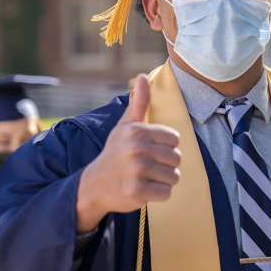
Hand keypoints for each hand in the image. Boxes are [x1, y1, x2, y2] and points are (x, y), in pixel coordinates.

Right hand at [76, 74, 180, 232]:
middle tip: (148, 167)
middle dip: (166, 165)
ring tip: (146, 177)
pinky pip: (167, 193)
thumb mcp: (125, 126)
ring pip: (174, 176)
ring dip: (163, 180)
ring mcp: (137, 171)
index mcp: (137, 131)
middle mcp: (137, 149)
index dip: (166, 147)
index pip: (174, 139)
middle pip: (176, 158)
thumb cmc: (116, 152)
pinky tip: (144, 189)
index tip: (150, 151)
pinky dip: (159, 194)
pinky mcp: (137, 191)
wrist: (94, 185)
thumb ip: (139, 103)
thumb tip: (143, 76)